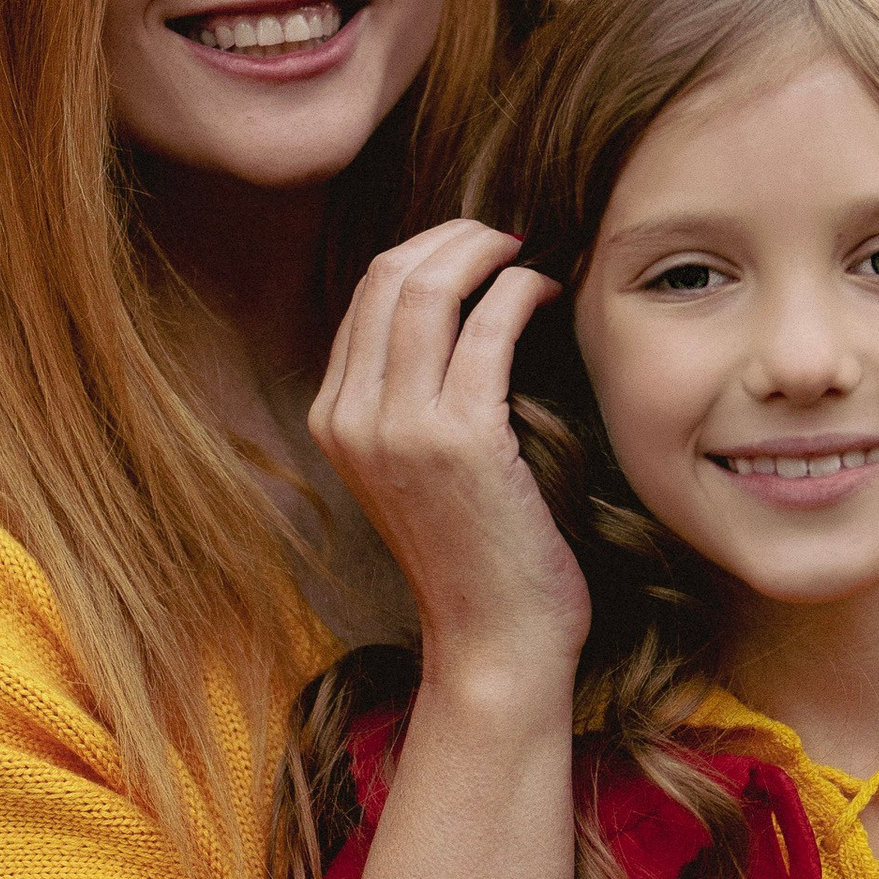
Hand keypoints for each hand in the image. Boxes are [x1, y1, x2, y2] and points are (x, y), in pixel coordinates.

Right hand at [308, 220, 588, 701]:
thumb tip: (458, 308)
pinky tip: (545, 294)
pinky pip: (486, 328)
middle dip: (453, 238)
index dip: (426, 253)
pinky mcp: (458, 440)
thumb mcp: (418, 468)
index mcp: (333, 419)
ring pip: (427, 288)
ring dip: (485, 253)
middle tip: (504, 239)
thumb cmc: (477, 553)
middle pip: (388, 276)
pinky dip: (519, 293)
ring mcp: (397, 429)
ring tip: (524, 257)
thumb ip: (414, 396)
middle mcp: (350, 418)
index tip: (477, 250)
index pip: (366, 294)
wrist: (494, 640)